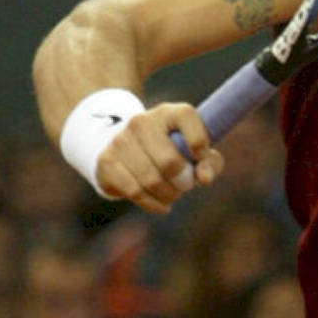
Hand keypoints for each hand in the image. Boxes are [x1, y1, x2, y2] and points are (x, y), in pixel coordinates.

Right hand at [96, 103, 222, 213]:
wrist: (129, 154)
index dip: (199, 143)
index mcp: (168, 113)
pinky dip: (153, 204)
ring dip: (169, 195)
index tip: (201, 158)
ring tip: (172, 194)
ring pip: (151, 180)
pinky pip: (135, 191)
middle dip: (183, 182)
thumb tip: (204, 178)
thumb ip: (210, 163)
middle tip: (185, 186)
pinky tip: (161, 205)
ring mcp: (121, 140)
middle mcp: (142, 121)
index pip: (186, 116)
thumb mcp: (196, 154)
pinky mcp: (107, 160)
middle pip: (170, 161)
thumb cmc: (173, 154)